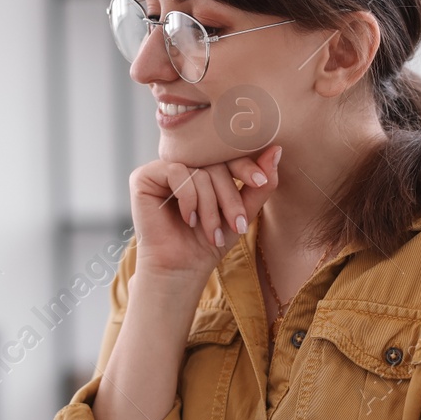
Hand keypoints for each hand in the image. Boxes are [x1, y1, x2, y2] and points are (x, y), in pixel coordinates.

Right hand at [128, 146, 280, 286]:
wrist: (181, 268)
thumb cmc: (209, 241)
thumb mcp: (242, 212)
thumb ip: (259, 184)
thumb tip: (276, 151)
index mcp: (204, 166)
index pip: (227, 154)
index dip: (246, 166)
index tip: (260, 181)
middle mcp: (183, 163)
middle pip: (215, 163)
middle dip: (229, 196)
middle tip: (236, 224)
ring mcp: (162, 168)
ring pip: (198, 171)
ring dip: (210, 206)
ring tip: (209, 232)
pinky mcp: (144, 176)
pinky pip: (177, 172)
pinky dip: (188, 198)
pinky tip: (187, 219)